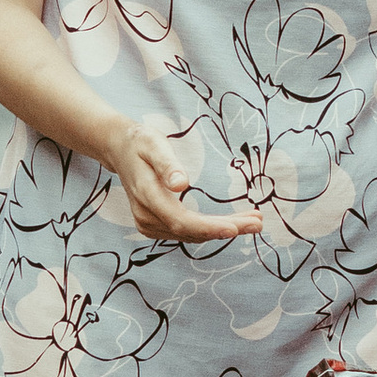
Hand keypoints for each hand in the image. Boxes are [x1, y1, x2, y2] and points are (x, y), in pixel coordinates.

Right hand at [105, 120, 260, 244]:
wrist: (119, 149)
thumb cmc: (140, 142)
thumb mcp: (153, 144)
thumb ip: (167, 164)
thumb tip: (181, 184)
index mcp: (147, 195)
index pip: (181, 221)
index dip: (209, 228)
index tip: (236, 228)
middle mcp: (146, 215)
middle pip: (190, 231)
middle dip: (225, 229)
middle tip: (257, 224)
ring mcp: (148, 223)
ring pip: (190, 234)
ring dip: (221, 230)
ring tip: (252, 222)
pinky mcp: (155, 224)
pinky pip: (185, 232)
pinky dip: (209, 229)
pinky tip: (230, 223)